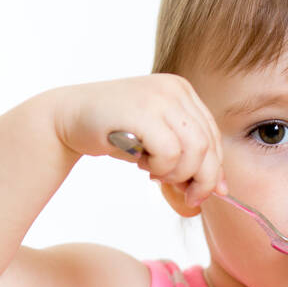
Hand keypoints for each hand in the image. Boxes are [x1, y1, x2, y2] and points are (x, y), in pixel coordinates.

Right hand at [53, 74, 226, 206]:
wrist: (68, 118)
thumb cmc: (114, 133)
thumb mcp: (157, 146)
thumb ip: (187, 163)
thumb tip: (219, 191)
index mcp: (183, 91)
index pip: (213, 136)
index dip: (212, 169)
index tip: (199, 191)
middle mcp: (176, 89)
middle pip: (208, 145)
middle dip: (200, 179)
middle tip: (184, 196)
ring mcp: (160, 97)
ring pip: (194, 151)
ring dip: (176, 174)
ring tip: (153, 172)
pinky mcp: (144, 111)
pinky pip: (170, 153)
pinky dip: (159, 168)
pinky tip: (140, 164)